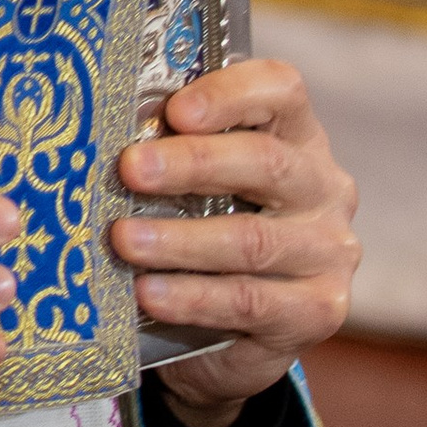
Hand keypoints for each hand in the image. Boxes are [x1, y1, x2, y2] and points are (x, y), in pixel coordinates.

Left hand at [109, 58, 358, 426]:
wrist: (237, 334)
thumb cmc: (209, 233)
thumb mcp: (199, 186)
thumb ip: (170, 153)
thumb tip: (98, 134)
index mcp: (297, 137)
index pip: (281, 92)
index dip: (230, 94)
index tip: (175, 110)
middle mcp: (323, 187)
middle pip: (266, 162)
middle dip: (193, 163)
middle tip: (130, 170)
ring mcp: (329, 251)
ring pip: (252, 240)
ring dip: (180, 240)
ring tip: (124, 240)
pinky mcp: (319, 310)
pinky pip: (251, 301)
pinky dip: (194, 297)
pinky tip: (149, 293)